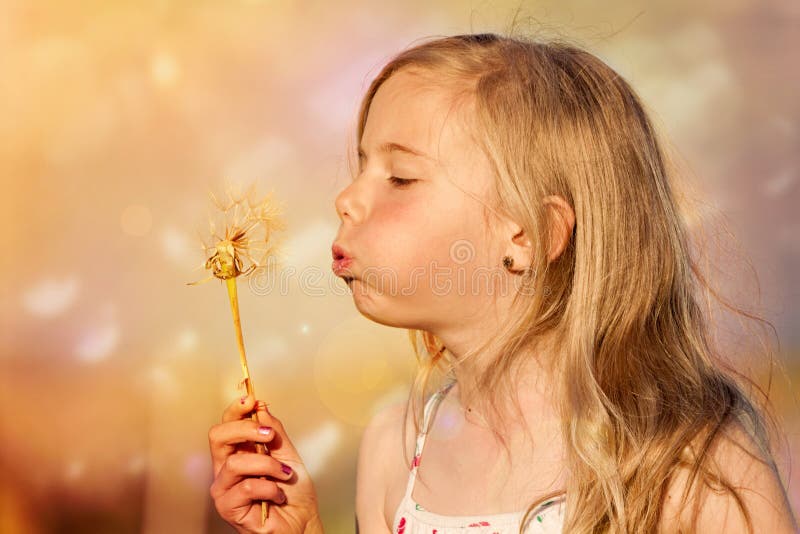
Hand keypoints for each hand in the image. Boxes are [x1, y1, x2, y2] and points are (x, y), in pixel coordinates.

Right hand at [209, 395, 322, 532]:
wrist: (302, 522)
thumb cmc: (293, 493)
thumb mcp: (287, 454)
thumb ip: (274, 432)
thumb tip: (260, 408)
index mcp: (238, 452)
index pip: (227, 424)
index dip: (236, 409)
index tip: (251, 400)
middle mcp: (226, 468)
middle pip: (218, 436)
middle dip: (245, 429)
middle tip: (269, 435)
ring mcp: (224, 488)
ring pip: (235, 462)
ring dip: (267, 466)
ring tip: (284, 475)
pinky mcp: (228, 507)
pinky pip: (247, 487)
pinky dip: (270, 488)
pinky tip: (277, 495)